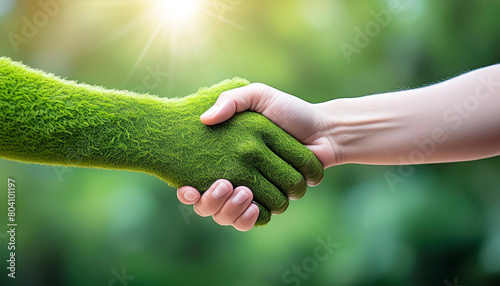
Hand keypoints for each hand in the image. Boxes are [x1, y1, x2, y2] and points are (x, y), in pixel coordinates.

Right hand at [177, 83, 333, 229]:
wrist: (322, 130)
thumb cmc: (288, 110)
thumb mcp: (257, 96)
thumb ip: (231, 101)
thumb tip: (205, 119)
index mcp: (223, 156)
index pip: (193, 179)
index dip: (186, 191)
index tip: (187, 187)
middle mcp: (232, 178)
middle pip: (208, 205)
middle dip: (211, 202)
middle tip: (223, 185)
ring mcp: (251, 192)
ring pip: (228, 216)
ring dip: (231, 210)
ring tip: (244, 193)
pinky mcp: (269, 202)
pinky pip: (253, 220)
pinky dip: (250, 218)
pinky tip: (253, 207)